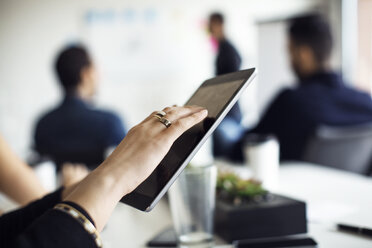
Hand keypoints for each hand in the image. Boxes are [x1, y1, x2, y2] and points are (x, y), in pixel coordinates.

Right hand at [64, 106, 207, 230]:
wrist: (111, 177)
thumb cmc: (116, 175)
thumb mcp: (128, 160)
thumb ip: (138, 156)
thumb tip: (144, 161)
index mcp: (135, 132)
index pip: (153, 117)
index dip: (165, 112)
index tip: (173, 108)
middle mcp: (144, 128)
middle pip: (166, 112)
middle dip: (181, 108)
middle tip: (191, 107)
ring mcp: (152, 133)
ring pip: (175, 115)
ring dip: (189, 111)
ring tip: (199, 109)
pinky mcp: (161, 141)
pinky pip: (181, 125)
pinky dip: (193, 118)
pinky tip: (202, 115)